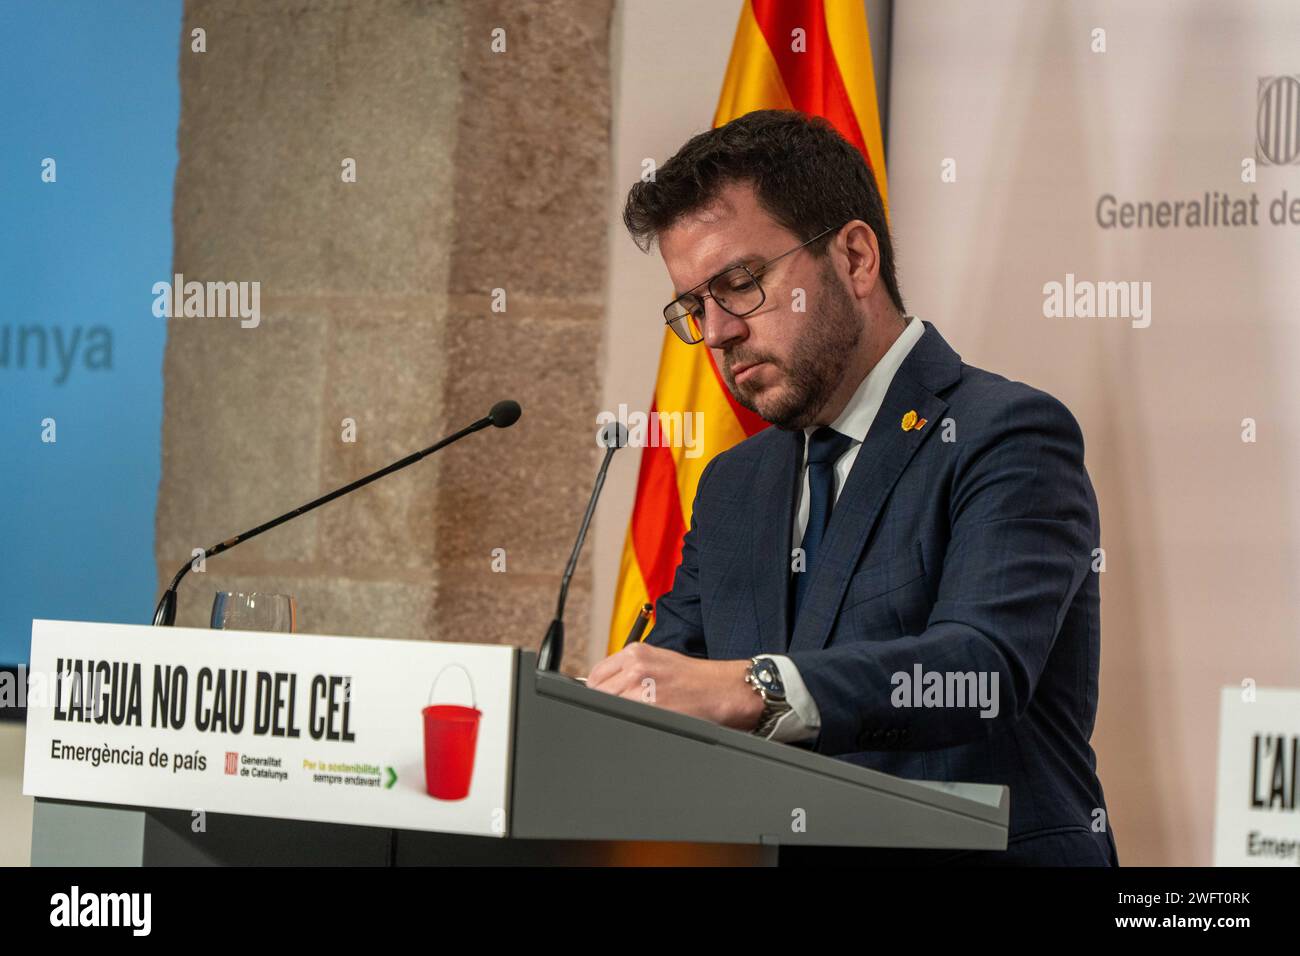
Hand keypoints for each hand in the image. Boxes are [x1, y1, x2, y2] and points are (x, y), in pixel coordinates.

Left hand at [586, 642, 763, 730]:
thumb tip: (606, 687)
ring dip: (617, 715)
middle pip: (597, 692)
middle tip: (624, 710)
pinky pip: (623, 720)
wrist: (721, 690)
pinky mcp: (648, 708)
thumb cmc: (695, 679)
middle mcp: (634, 667)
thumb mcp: (658, 660)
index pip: (596, 675)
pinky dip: (627, 724)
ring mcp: (640, 688)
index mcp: (634, 653)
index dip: (599, 691)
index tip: (606, 699)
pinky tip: (643, 722)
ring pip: (607, 707)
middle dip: (606, 703)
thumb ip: (630, 670)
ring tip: (637, 716)